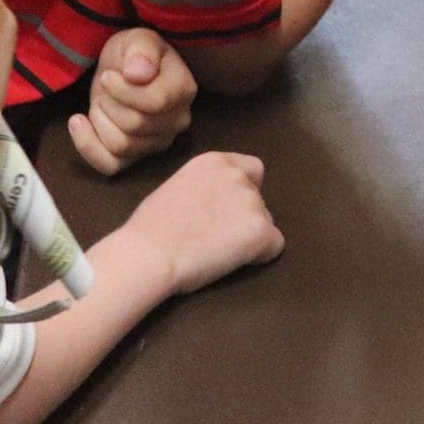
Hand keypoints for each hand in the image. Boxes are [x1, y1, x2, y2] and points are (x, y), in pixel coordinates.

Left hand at [68, 26, 197, 174]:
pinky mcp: (136, 157)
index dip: (123, 91)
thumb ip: (142, 50)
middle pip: (134, 126)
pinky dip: (88, 145)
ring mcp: (158, 142)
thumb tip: (138, 74)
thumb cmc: (133, 53)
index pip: (154, 103)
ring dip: (100, 119)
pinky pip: (110, 165)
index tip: (109, 75)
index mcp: (183, 91)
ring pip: (121, 145)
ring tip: (100, 100)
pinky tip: (78, 121)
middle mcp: (177, 121)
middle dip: (109, 102)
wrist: (123, 69)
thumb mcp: (138, 38)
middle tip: (106, 85)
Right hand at [116, 151, 284, 297]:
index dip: (244, 190)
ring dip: (249, 236)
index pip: (253, 169)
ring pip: (265, 222)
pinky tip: (230, 261)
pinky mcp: (261, 231)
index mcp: (215, 162)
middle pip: (258, 199)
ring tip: (215, 249)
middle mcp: (238, 177)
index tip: (227, 208)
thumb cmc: (150, 228)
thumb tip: (216, 202)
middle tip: (214, 236)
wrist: (148, 253)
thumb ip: (205, 187)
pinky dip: (259, 257)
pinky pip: (274, 246)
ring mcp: (252, 203)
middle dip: (243, 216)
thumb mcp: (178, 187)